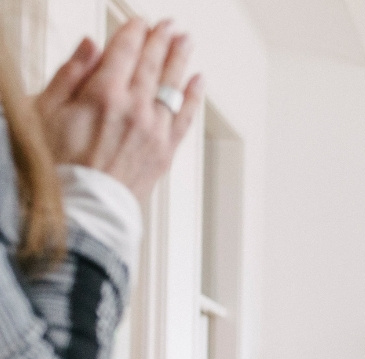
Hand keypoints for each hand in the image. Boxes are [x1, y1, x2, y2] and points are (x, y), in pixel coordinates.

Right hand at [36, 18, 202, 201]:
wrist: (80, 209)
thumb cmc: (56, 165)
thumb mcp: (46, 111)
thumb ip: (71, 75)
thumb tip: (91, 46)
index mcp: (103, 95)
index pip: (125, 51)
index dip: (134, 33)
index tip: (140, 23)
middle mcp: (134, 109)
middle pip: (152, 64)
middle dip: (162, 40)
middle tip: (170, 26)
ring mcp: (154, 130)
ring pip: (173, 85)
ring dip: (180, 59)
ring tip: (186, 41)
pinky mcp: (166, 151)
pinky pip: (186, 116)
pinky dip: (194, 96)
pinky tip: (198, 81)